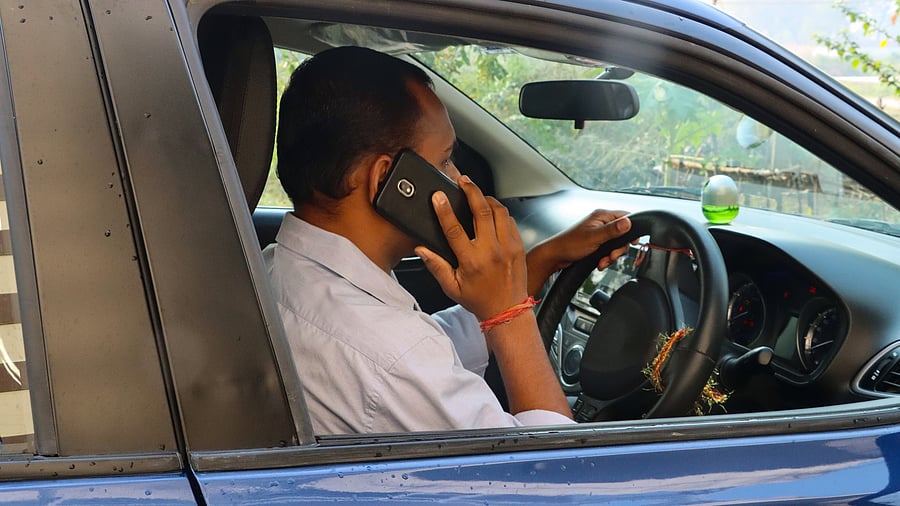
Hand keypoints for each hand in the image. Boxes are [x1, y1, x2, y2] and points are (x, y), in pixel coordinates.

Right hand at [416, 176, 527, 320]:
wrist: (508, 310)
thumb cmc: (479, 300)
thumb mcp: (452, 288)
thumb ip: (435, 266)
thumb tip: (421, 250)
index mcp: (472, 261)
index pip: (454, 229)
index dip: (444, 210)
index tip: (438, 196)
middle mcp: (491, 251)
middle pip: (481, 211)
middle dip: (471, 190)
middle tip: (463, 180)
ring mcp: (507, 247)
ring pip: (499, 211)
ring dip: (487, 198)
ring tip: (477, 193)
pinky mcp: (518, 246)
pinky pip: (510, 220)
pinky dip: (500, 212)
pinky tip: (492, 211)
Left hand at [526, 210, 631, 295]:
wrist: (555, 256)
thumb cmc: (569, 245)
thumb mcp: (594, 237)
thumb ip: (612, 230)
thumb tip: (628, 223)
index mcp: (601, 216)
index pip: (626, 216)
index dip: (632, 229)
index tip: (632, 241)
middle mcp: (601, 222)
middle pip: (623, 233)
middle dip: (619, 248)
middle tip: (612, 255)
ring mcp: (598, 232)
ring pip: (616, 244)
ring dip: (612, 255)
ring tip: (603, 261)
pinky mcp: (596, 242)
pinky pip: (608, 249)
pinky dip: (606, 258)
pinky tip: (600, 262)